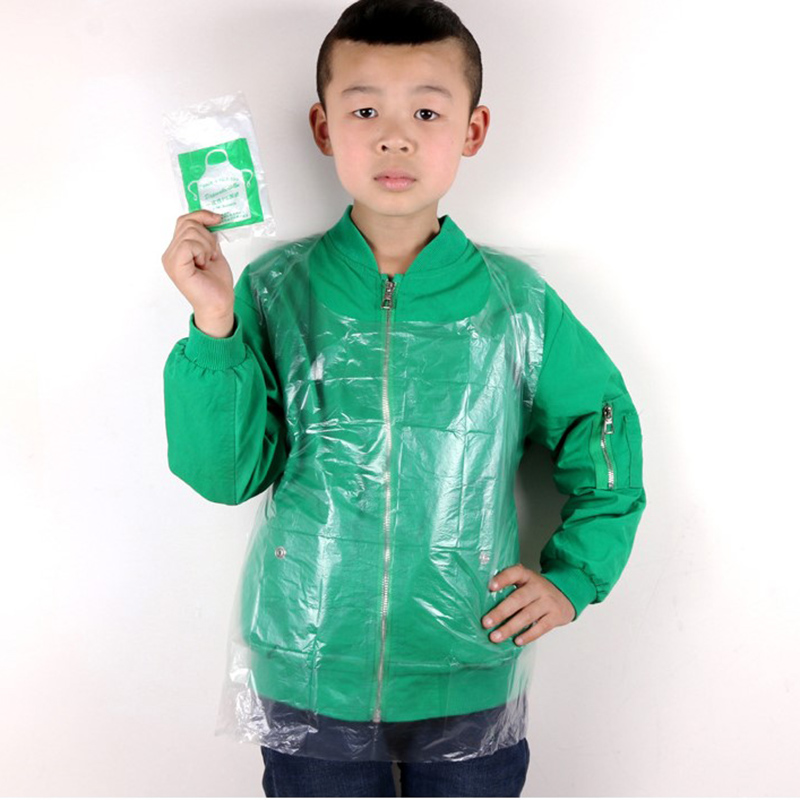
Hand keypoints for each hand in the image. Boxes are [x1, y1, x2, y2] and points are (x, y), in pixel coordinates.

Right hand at [161, 210, 234, 334]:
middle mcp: (170, 253)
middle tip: (211, 255)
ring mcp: (171, 259)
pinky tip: (203, 264)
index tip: (218, 219)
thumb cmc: (216, 283)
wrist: (219, 304)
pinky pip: (189, 243)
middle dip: (207, 236)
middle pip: (187, 223)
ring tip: (207, 262)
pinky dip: (202, 251)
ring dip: (206, 245)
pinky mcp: (176, 265)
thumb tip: (210, 218)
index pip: (184, 220)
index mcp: (177, 250)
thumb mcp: (213, 251)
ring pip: (190, 232)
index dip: (201, 216)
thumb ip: (207, 236)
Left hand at [482, 563, 575, 645]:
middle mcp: (538, 587)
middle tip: (486, 622)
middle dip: (500, 612)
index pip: (514, 573)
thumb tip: (483, 602)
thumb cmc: (537, 590)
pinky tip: (517, 641)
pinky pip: (541, 627)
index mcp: (527, 576)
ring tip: (495, 637)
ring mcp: (548, 601)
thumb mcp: (526, 582)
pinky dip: (528, 635)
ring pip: (527, 615)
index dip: (502, 579)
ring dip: (510, 628)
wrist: (566, 594)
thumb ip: (510, 587)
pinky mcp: (556, 616)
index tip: (490, 587)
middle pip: (518, 599)